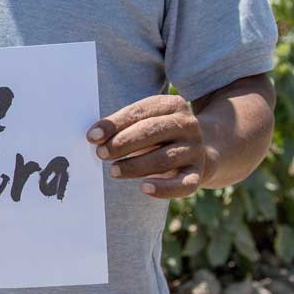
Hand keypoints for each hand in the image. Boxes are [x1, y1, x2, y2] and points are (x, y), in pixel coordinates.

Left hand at [87, 94, 216, 199]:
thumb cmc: (159, 133)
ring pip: (163, 158)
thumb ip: (121, 126)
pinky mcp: (197, 173)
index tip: (92, 136)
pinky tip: (144, 188)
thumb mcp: (145, 121)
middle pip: (152, 131)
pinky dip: (164, 188)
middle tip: (101, 153)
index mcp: (173, 105)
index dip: (114, 123)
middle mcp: (187, 125)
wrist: (201, 149)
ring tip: (114, 170)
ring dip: (135, 166)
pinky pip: (183, 184)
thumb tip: (94, 136)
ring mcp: (194, 150)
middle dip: (123, 143)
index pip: (140, 111)